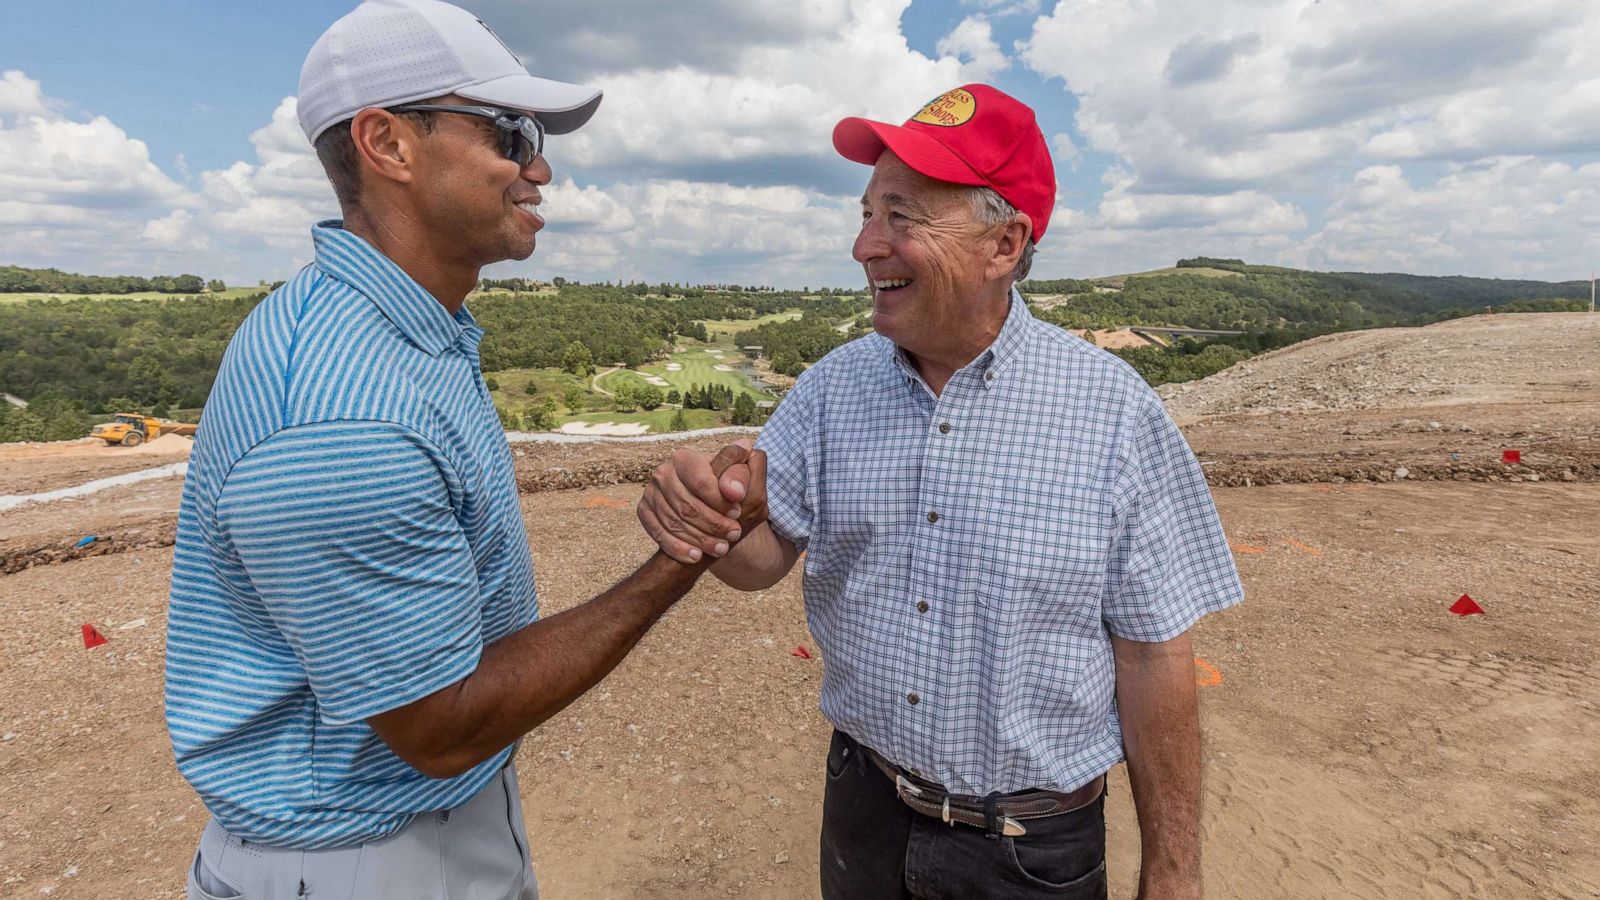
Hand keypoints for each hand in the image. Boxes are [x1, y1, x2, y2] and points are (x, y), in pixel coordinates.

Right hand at [638, 439, 766, 563]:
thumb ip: (740, 471)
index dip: (720, 501)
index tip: (738, 514)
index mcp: (684, 458)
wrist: (705, 504)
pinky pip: (657, 532)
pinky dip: (677, 547)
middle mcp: (663, 472)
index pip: (701, 482)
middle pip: (687, 505)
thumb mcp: (738, 478)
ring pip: (674, 522)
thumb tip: (741, 462)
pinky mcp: (644, 510)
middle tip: (734, 536)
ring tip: (722, 549)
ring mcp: (650, 492)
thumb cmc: (725, 488)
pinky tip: (696, 556)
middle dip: (713, 524)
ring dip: (699, 539)